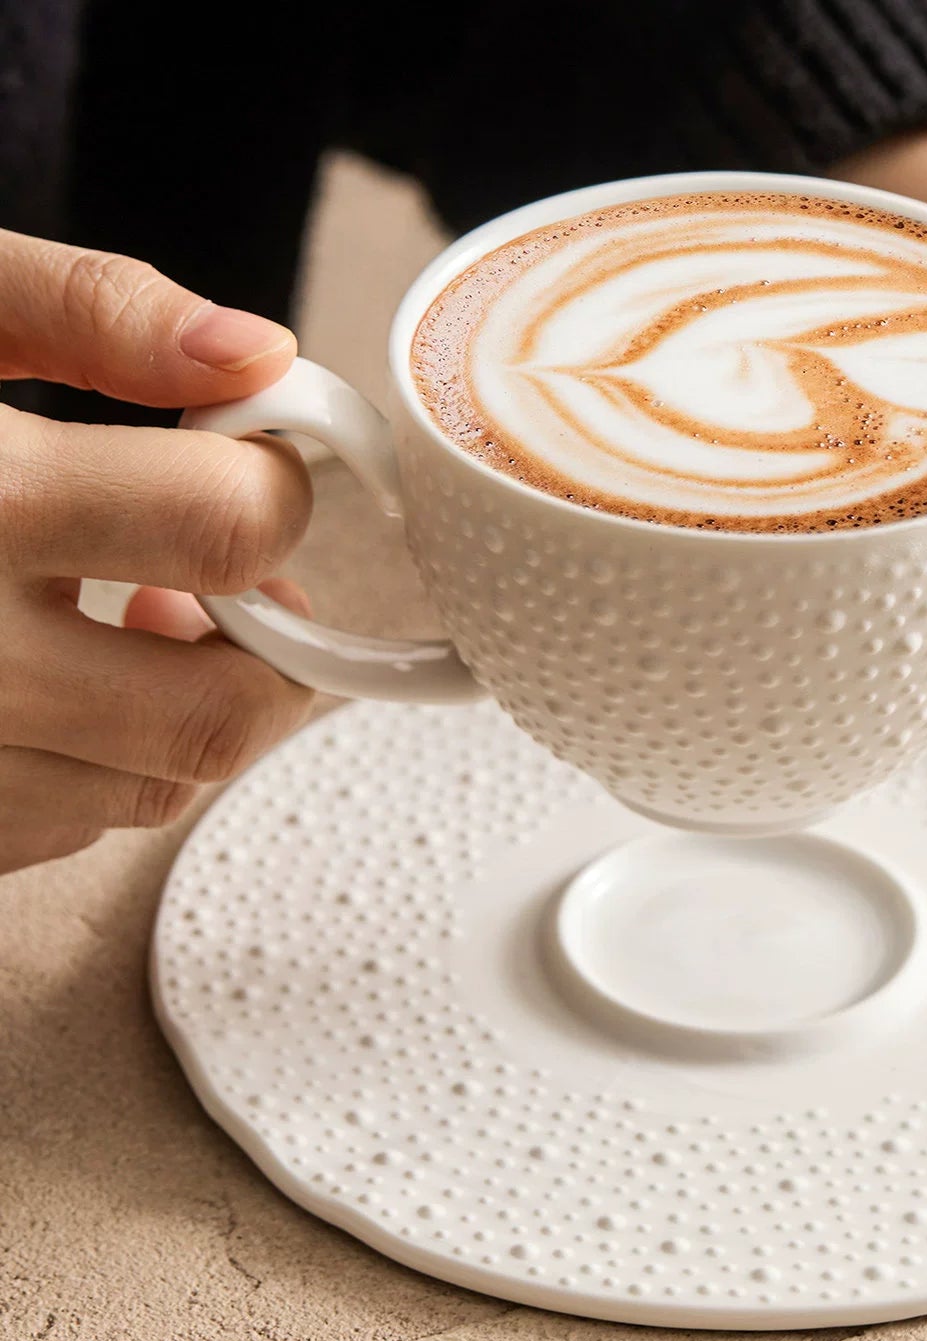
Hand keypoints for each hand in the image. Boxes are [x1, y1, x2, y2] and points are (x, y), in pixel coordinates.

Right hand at [0, 229, 315, 874]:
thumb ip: (83, 310)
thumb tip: (255, 352)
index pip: (228, 528)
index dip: (276, 486)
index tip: (251, 461)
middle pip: (217, 712)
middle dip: (269, 646)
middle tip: (236, 575)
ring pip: (149, 787)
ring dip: (180, 703)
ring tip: (119, 607)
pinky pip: (58, 830)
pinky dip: (94, 757)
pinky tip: (36, 674)